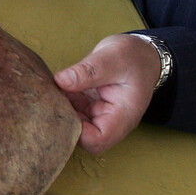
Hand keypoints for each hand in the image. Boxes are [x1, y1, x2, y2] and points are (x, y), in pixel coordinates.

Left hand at [53, 34, 162, 153]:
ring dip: (62, 109)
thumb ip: (87, 72)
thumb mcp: (112, 58)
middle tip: (53, 97)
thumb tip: (61, 81)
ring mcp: (99, 113)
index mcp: (122, 117)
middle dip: (65, 120)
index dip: (76, 132)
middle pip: (82, 136)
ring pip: (75, 123)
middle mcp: (111, 120)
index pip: (97, 141)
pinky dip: (63, 100)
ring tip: (54, 89)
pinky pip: (73, 109)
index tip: (62, 109)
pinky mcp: (91, 105)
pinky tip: (58, 86)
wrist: (142, 53)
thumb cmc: (134, 57)